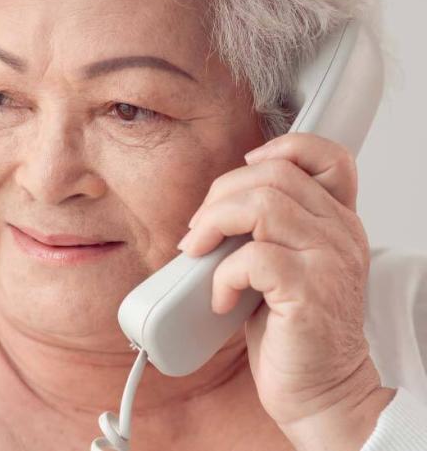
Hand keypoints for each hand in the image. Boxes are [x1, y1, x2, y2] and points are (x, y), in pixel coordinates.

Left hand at [176, 133, 394, 449]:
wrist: (320, 390)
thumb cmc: (292, 331)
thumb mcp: (281, 266)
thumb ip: (263, 230)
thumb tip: (208, 210)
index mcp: (336, 221)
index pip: (327, 156)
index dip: (282, 149)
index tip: (242, 172)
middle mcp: (340, 233)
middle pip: (273, 174)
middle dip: (219, 196)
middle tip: (199, 232)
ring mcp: (329, 260)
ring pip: (261, 204)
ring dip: (213, 224)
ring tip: (199, 254)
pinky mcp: (309, 292)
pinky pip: (253, 257)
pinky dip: (222, 274)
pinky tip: (220, 298)